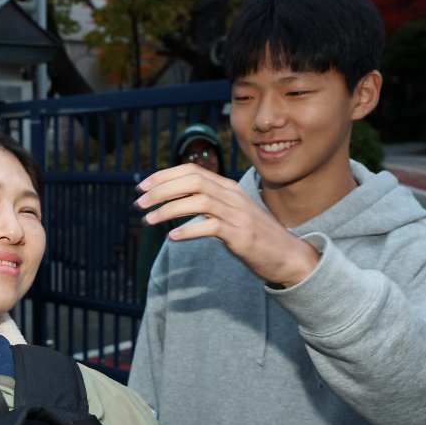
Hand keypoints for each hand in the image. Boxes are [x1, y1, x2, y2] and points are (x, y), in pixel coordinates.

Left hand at [135, 163, 319, 286]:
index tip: (141, 187)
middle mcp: (232, 195)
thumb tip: (173, 199)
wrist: (286, 254)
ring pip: (198, 200)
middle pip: (192, 180)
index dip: (163, 176)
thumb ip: (206, 202)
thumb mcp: (229, 212)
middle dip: (160, 190)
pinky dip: (188, 230)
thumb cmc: (253, 234)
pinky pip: (210, 227)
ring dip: (168, 209)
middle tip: (139, 204)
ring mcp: (237, 214)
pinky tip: (172, 237)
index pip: (191, 170)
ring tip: (148, 221)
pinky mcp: (241, 234)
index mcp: (227, 187)